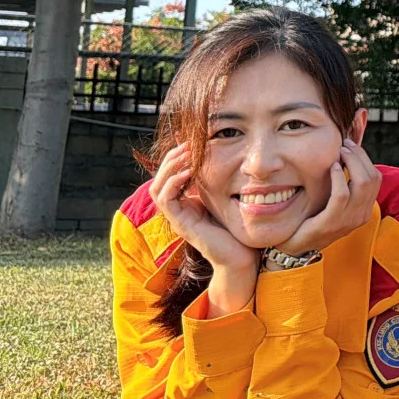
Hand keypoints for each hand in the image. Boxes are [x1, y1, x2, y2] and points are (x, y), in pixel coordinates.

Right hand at [151, 143, 257, 314]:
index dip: (177, 158)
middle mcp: (177, 210)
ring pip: (157, 187)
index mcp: (186, 203)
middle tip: (187, 144)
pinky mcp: (180, 224)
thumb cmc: (238, 228)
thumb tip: (223, 157)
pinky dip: (174, 183)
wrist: (241, 257)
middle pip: (159, 178)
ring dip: (169, 167)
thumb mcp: (226, 199)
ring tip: (186, 154)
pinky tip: (189, 172)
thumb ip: (218, 183)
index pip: (169, 176)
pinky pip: (166, 199)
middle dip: (171, 158)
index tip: (191, 142)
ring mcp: (177, 218)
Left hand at [275, 139, 380, 256]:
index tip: (350, 146)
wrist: (296, 248)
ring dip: (351, 163)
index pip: (376, 178)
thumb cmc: (312, 221)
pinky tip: (332, 167)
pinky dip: (339, 178)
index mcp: (364, 210)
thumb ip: (344, 187)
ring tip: (339, 153)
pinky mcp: (331, 222)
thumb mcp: (334, 205)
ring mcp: (348, 220)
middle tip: (345, 146)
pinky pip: (341, 195)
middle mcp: (361, 216)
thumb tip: (345, 158)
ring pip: (361, 184)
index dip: (365, 159)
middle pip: (371, 178)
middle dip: (359, 157)